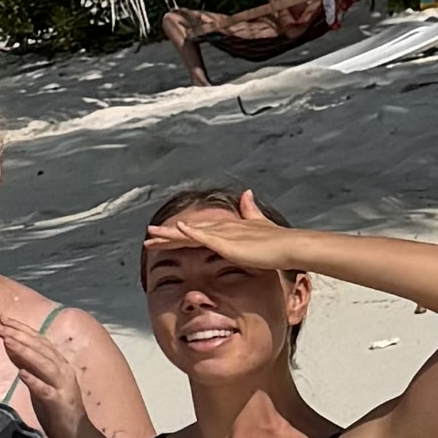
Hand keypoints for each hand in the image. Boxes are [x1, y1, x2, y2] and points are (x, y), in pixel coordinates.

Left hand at [1, 311, 113, 437]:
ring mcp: (62, 386)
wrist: (76, 434)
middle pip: (40, 349)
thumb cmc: (56, 408)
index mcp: (58, 364)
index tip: (3, 318)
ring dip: (26, 352)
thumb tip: (11, 345)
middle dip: (19, 335)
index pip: (38, 341)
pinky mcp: (60, 403)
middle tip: (0, 325)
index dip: (21, 329)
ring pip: (44, 364)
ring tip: (8, 341)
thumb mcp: (39, 381)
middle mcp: (63, 370)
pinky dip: (34, 381)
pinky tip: (22, 373)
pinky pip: (46, 390)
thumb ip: (28, 364)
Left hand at [148, 184, 313, 271]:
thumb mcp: (259, 225)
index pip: (197, 232)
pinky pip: (207, 236)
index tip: (162, 236)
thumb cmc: (277, 240)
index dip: (179, 234)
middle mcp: (221, 229)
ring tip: (151, 234)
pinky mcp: (229, 242)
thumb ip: (250, 210)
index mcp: (226, 230)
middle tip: (147, 236)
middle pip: (189, 231)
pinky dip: (192, 232)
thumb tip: (247, 192)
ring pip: (191, 233)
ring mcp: (224, 235)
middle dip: (167, 235)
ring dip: (171, 234)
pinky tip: (179, 228)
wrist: (290, 245)